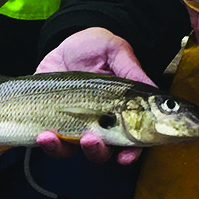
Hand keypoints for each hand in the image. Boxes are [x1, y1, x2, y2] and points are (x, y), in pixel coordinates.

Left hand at [34, 28, 151, 164]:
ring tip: (53, 136)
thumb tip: (154, 90)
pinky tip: (43, 134)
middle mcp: (99, 125)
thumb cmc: (95, 47)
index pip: (131, 140)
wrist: (64, 42)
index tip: (126, 156)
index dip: (131, 153)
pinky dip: (47, 143)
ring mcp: (74, 127)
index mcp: (121, 113)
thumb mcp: (115, 51)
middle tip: (91, 139)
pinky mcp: (51, 124)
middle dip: (96, 151)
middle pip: (102, 151)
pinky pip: (50, 143)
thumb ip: (132, 71)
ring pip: (73, 151)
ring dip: (63, 149)